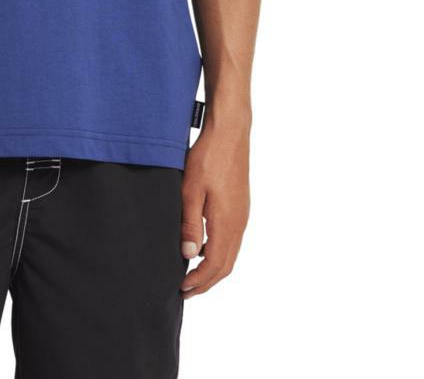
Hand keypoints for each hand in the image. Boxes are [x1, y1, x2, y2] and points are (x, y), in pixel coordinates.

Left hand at [179, 121, 249, 296]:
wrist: (230, 132)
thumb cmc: (208, 157)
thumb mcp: (191, 190)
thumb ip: (190, 224)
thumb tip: (189, 255)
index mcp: (227, 223)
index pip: (215, 264)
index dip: (199, 281)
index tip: (181, 289)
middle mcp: (239, 223)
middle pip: (226, 264)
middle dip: (206, 282)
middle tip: (186, 290)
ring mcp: (242, 214)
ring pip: (230, 253)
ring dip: (213, 268)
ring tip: (192, 273)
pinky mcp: (240, 205)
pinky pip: (231, 239)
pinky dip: (218, 252)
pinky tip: (202, 246)